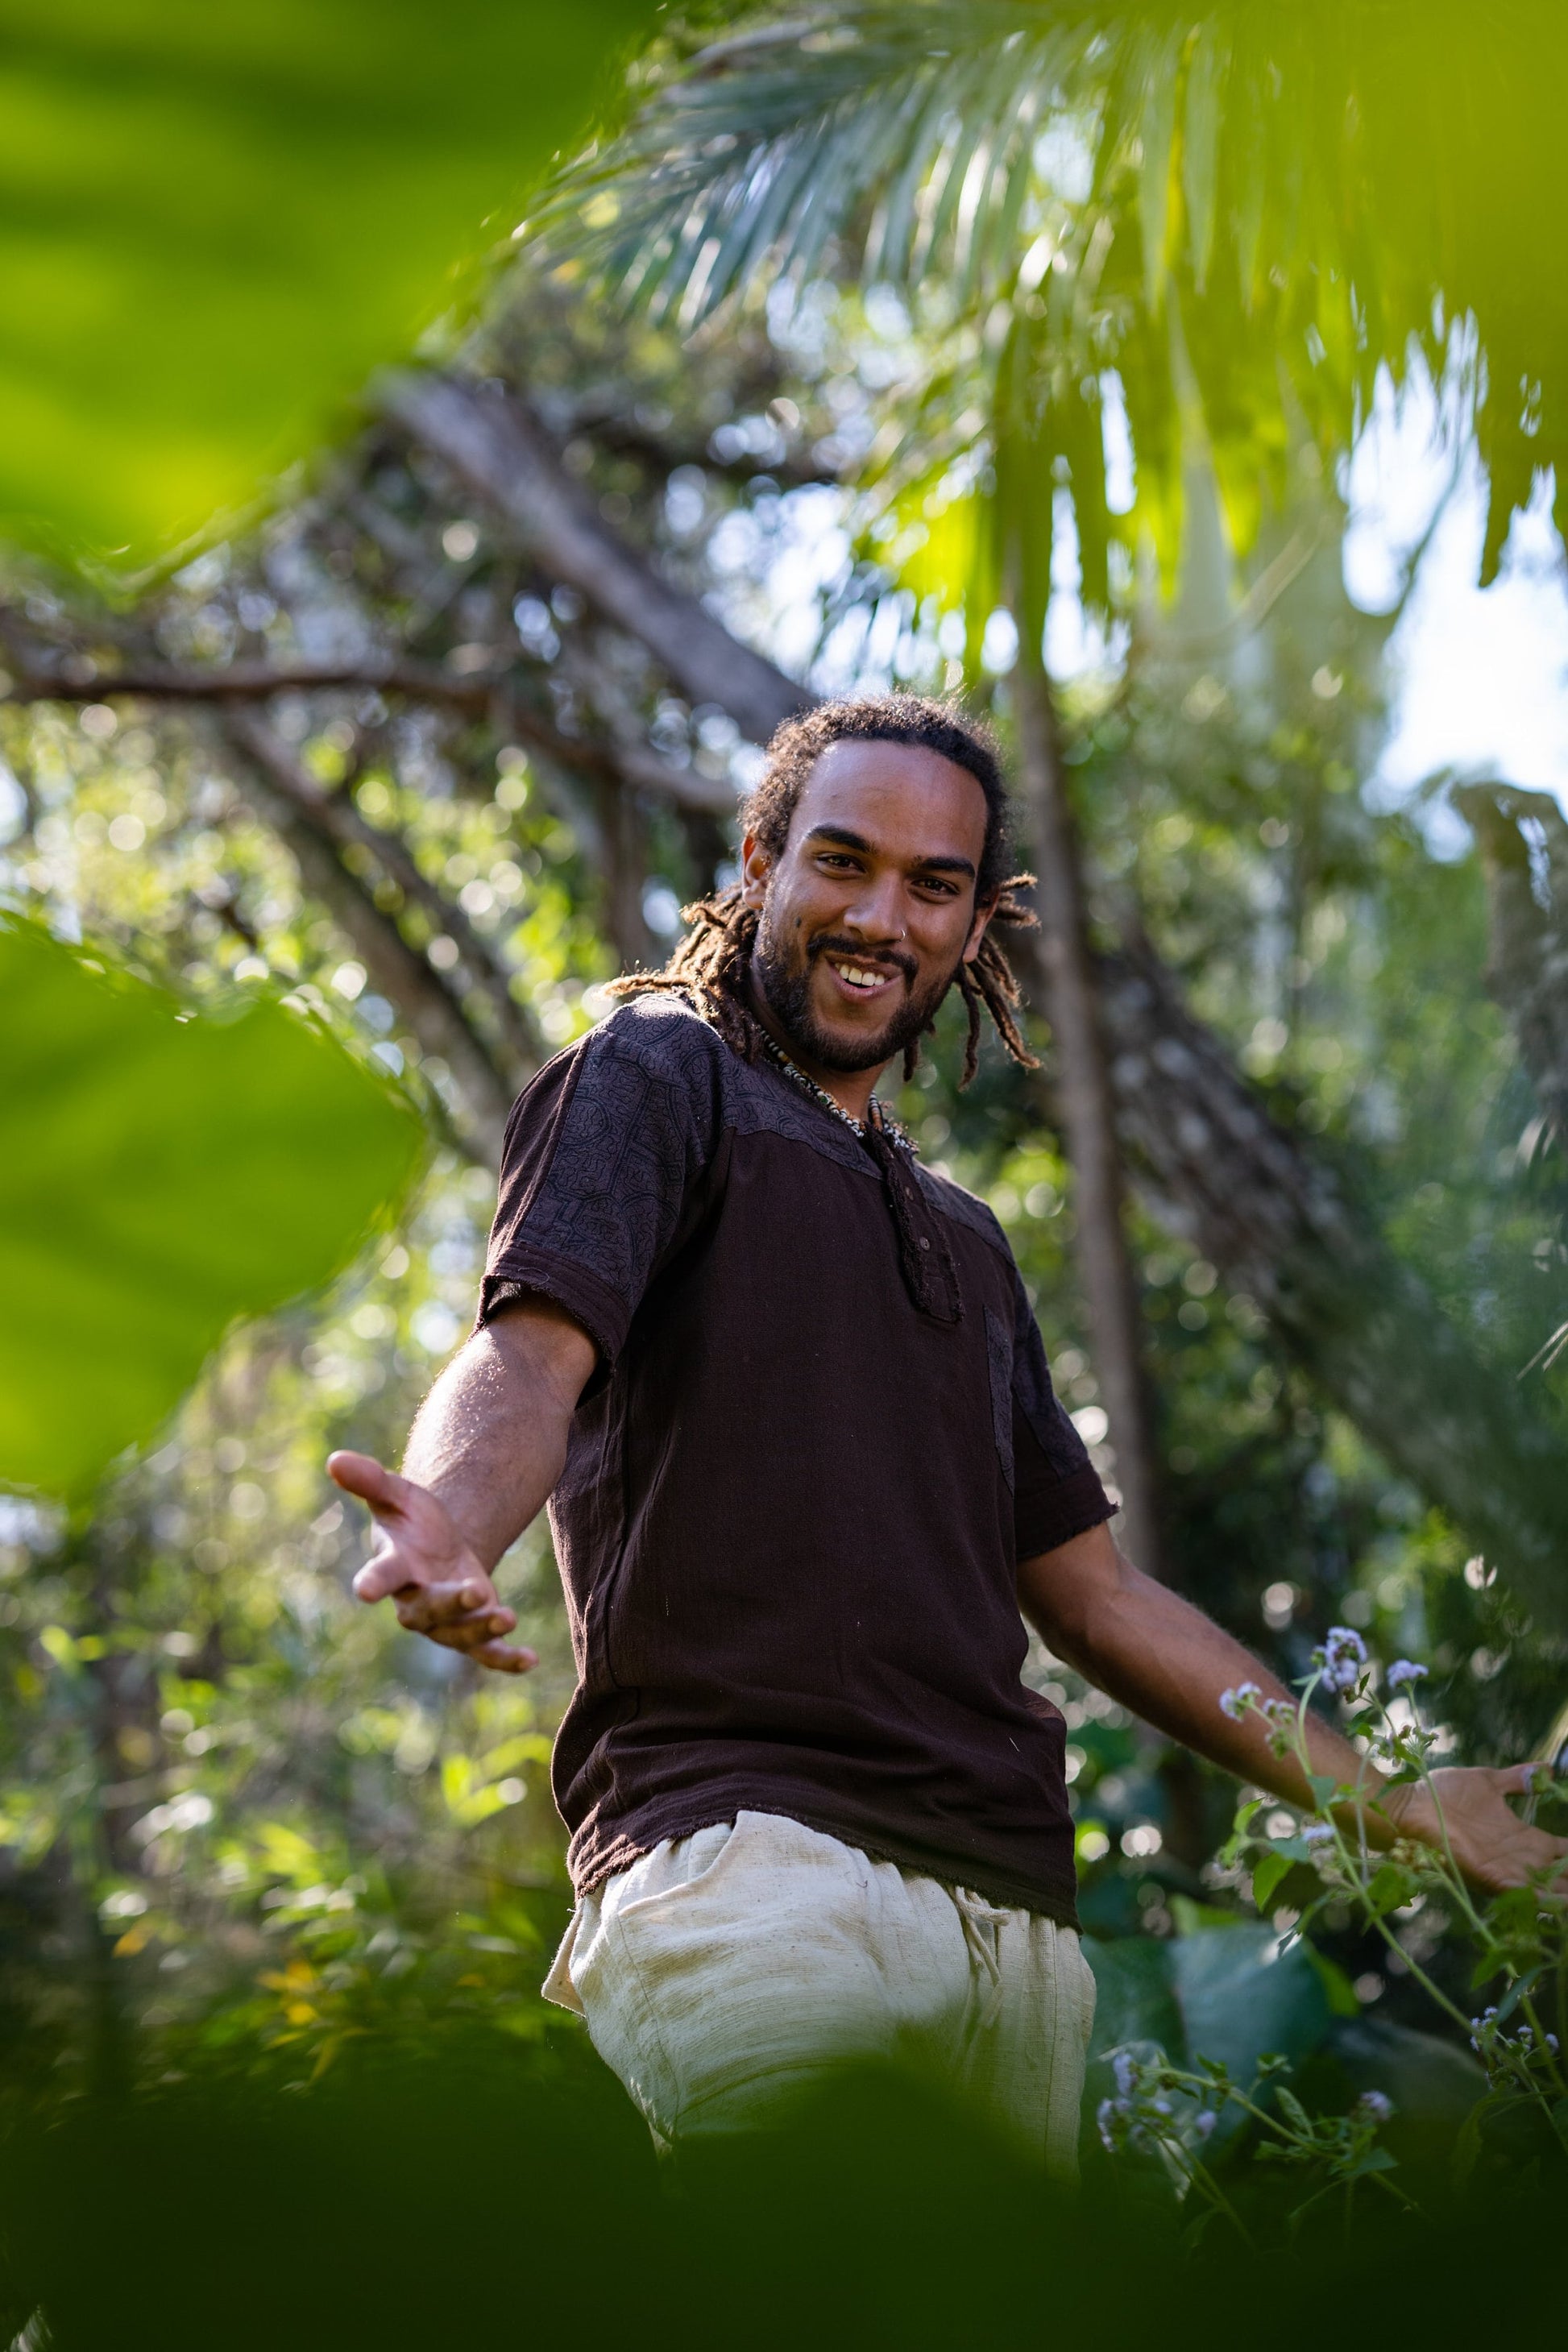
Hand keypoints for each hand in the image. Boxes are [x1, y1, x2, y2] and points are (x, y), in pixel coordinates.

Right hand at [327, 1450, 536, 1673]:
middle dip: (451, 1603)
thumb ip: (370, 1480)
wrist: (438, 1548)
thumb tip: (334, 1459)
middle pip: (428, 1610)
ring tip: (509, 1616)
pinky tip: (531, 1660)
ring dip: (483, 1630)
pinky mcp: (470, 1631)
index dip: (372, 1582)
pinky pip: (486, 1653)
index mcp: (393, 1566)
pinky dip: (506, 1660)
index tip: (364, 1592)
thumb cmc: (412, 1521)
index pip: (380, 1576)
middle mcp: (414, 1601)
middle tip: (476, 1591)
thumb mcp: (397, 1494)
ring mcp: (442, 1622)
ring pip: (459, 1635)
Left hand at [1383, 1765, 1567, 1893]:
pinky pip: (1524, 1894)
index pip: (1565, 1852)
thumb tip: (1548, 1768)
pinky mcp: (1489, 1876)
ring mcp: (1505, 1869)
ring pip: (1550, 1891)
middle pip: (1563, 1875)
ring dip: (1566, 1894)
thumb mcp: (1487, 1782)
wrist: (1407, 1803)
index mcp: (1522, 1838)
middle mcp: (1519, 1858)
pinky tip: (1561, 1902)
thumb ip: (1517, 1779)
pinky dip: (1547, 1901)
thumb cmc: (1441, 1793)